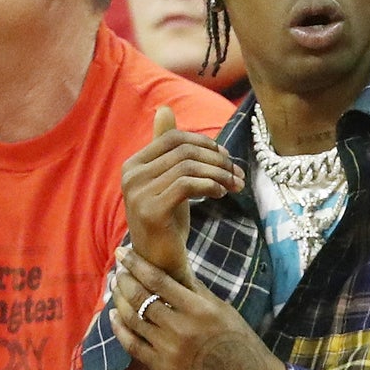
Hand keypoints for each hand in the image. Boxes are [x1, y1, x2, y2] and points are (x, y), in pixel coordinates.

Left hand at [110, 247, 287, 369]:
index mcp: (200, 308)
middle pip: (140, 298)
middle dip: (124, 280)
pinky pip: (132, 345)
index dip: (137, 264)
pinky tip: (113, 316)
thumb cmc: (241, 343)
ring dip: (118, 301)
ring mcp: (169, 350)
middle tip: (117, 269)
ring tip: (114, 288)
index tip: (124, 253)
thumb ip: (197, 292)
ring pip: (132, 319)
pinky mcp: (162, 369)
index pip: (159, 280)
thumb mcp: (224, 310)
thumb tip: (175, 270)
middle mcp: (181, 327)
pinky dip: (119, 329)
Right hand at [122, 107, 242, 287]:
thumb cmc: (167, 218)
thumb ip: (167, 148)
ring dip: (220, 174)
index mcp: (134, 164)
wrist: (160, 260)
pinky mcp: (151, 210)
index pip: (175, 139)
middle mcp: (131, 175)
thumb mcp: (168, 179)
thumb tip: (164, 108)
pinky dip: (211, 185)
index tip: (227, 158)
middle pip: (185, 151)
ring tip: (234, 185)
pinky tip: (221, 193)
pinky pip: (188, 185)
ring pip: (189, 167)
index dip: (206, 144)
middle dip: (218, 160)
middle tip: (237, 173)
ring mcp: (138, 193)